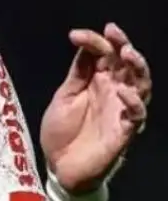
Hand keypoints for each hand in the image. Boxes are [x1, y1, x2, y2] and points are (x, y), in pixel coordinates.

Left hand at [39, 23, 151, 192]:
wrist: (59, 167)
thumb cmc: (62, 132)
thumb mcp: (64, 96)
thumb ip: (77, 73)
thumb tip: (84, 42)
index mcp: (97, 82)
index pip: (105, 55)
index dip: (96, 41)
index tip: (77, 34)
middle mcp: (114, 92)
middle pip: (127, 65)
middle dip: (123, 46)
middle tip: (114, 33)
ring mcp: (121, 111)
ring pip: (141, 85)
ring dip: (137, 67)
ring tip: (127, 53)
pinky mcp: (125, 131)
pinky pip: (137, 115)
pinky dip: (133, 102)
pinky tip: (123, 91)